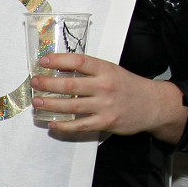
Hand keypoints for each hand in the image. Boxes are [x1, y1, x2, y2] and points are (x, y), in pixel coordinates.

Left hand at [31, 53, 187, 142]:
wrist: (153, 105)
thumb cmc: (128, 86)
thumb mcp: (112, 71)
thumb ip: (90, 71)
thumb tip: (61, 70)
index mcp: (106, 69)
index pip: (79, 61)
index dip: (59, 60)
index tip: (43, 61)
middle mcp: (105, 86)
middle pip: (70, 85)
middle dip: (48, 84)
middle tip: (34, 82)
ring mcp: (105, 106)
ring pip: (72, 106)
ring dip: (51, 104)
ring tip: (37, 102)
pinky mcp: (106, 122)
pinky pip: (79, 125)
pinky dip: (64, 126)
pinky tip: (51, 123)